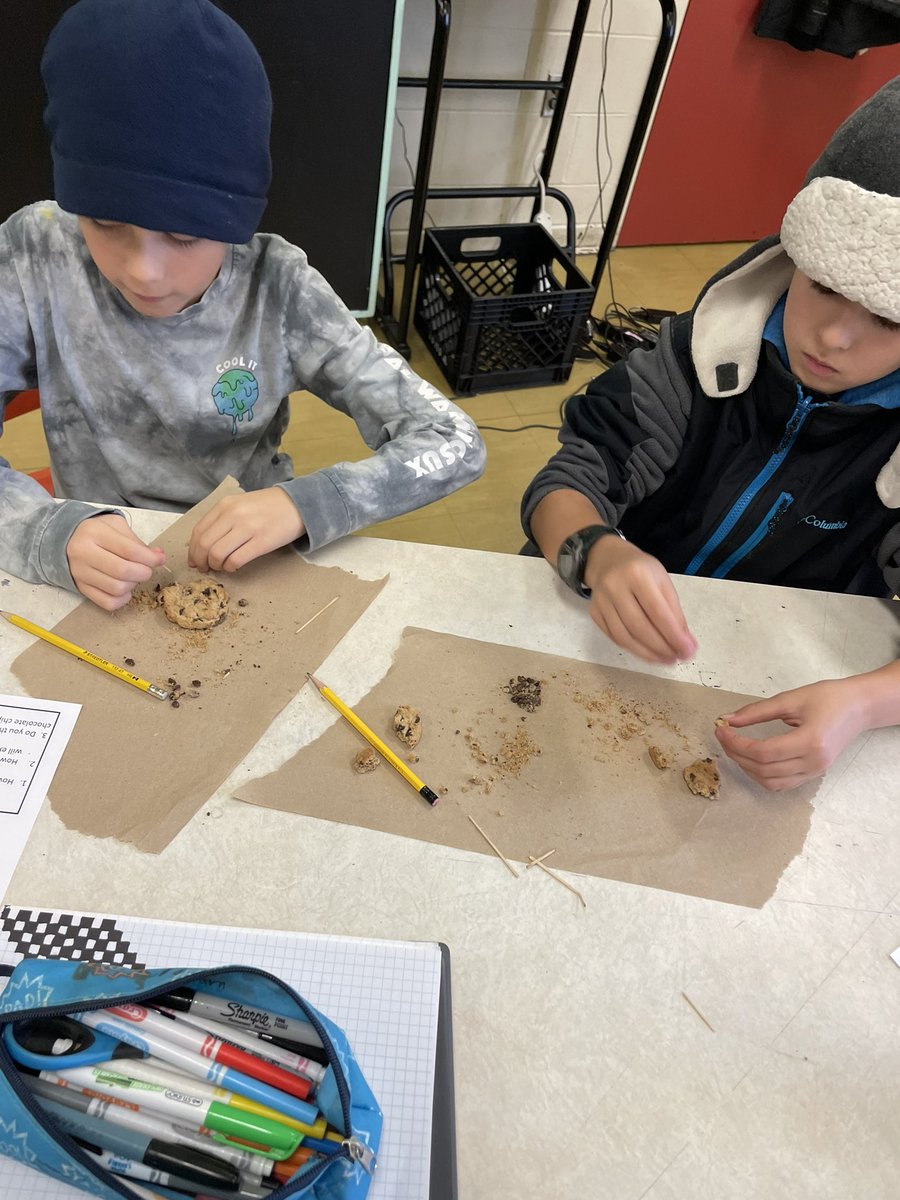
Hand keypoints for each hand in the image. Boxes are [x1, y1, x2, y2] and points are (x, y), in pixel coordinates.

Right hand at [66, 514, 165, 611]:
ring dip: (133, 585)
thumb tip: (158, 556)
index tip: (160, 559)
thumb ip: (137, 541)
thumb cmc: (95, 532)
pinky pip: (107, 602)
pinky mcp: (80, 588)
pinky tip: (124, 589)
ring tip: (132, 576)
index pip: (129, 550)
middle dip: (143, 572)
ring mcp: (80, 573)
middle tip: (146, 569)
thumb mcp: (115, 526)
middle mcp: (83, 553)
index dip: (150, 558)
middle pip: (123, 571)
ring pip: (117, 588)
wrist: (64, 540)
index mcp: (94, 533)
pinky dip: (122, 599)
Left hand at [188, 487, 304, 572]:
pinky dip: (230, 567)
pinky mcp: (261, 542)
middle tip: (205, 568)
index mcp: (225, 505)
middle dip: (201, 561)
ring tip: (221, 567)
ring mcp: (248, 528)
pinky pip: (236, 560)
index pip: (198, 531)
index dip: (192, 550)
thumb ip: (222, 519)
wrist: (298, 504)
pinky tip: (234, 566)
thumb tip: (203, 545)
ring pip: (217, 554)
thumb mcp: (240, 504)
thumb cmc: (268, 506)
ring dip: (215, 565)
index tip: (194, 560)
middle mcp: (233, 515)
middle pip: (204, 545)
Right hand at [583, 536, 696, 663]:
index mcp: (638, 574)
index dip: (673, 636)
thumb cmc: (641, 570)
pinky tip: (647, 652)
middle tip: (677, 658)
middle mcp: (615, 586)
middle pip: (639, 627)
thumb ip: (674, 612)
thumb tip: (686, 644)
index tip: (687, 651)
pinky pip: (613, 637)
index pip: (658, 612)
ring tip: (664, 659)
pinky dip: (632, 649)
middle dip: (661, 648)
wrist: (608, 560)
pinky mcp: (594, 612)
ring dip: (646, 653)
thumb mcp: (663, 582)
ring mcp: (601, 601)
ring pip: (624, 637)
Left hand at [715, 678, 867, 790]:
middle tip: (724, 736)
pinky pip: (782, 784)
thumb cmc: (829, 698)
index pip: (763, 752)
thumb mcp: (791, 699)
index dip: (736, 744)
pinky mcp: (813, 774)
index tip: (721, 729)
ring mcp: (814, 771)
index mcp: (810, 742)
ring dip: (747, 768)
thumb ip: (757, 711)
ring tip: (735, 747)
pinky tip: (751, 758)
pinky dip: (762, 775)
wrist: (859, 707)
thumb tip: (728, 720)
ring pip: (771, 782)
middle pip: (763, 769)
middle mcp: (813, 762)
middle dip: (737, 754)